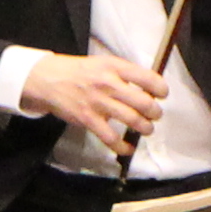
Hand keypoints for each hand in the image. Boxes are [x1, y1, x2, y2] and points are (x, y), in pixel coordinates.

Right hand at [22, 49, 168, 144]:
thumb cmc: (79, 72)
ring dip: (145, 128)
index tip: (162, 95)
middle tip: (155, 115)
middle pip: (144, 102)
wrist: (48, 79)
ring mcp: (98, 103)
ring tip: (146, 129)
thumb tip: (148, 88)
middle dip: (155, 112)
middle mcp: (108, 84)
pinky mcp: (88, 120)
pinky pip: (111, 138)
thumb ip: (124, 74)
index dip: (161, 89)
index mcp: (114, 67)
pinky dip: (123, 147)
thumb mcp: (103, 63)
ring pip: (132, 120)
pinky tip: (128, 148)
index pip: (147, 78)